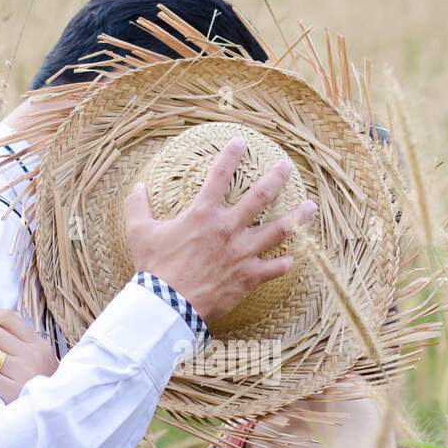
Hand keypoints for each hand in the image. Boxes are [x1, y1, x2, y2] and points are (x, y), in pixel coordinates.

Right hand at [125, 137, 316, 323]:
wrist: (168, 305)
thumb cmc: (154, 268)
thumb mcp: (139, 233)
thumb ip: (137, 206)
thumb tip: (137, 187)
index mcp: (203, 214)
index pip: (220, 175)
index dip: (231, 154)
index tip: (242, 141)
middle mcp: (228, 229)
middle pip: (261, 196)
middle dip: (277, 178)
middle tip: (287, 166)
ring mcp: (242, 253)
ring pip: (279, 230)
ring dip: (298, 217)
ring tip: (311, 206)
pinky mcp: (249, 277)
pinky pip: (275, 269)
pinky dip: (285, 263)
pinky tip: (291, 259)